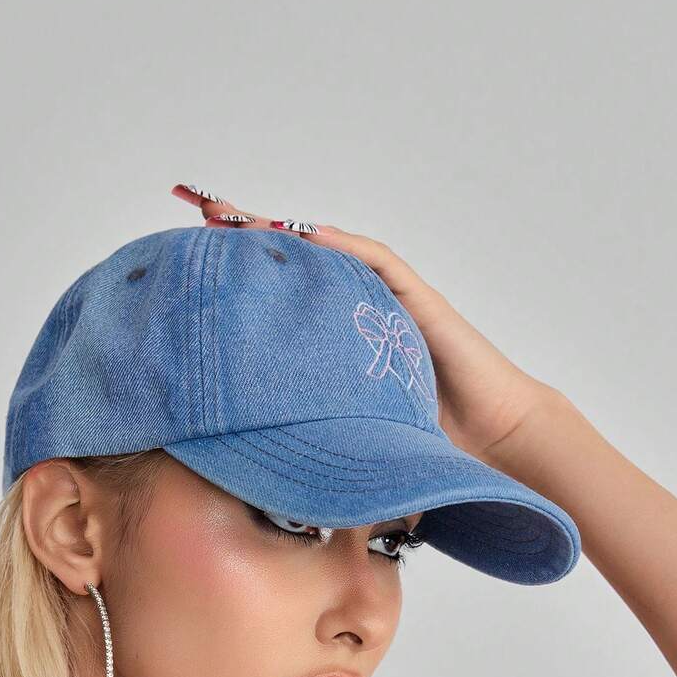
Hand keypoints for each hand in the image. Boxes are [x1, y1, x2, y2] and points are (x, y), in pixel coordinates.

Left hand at [171, 184, 558, 464]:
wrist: (488, 441)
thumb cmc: (419, 442)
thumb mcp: (343, 435)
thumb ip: (305, 432)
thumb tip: (242, 466)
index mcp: (332, 338)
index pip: (278, 296)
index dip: (237, 275)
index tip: (189, 262)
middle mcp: (354, 310)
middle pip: (295, 261)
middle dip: (248, 235)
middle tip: (201, 210)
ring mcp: (386, 300)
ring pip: (329, 252)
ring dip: (285, 229)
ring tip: (238, 214)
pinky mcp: (418, 301)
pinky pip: (378, 264)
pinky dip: (344, 246)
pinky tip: (309, 234)